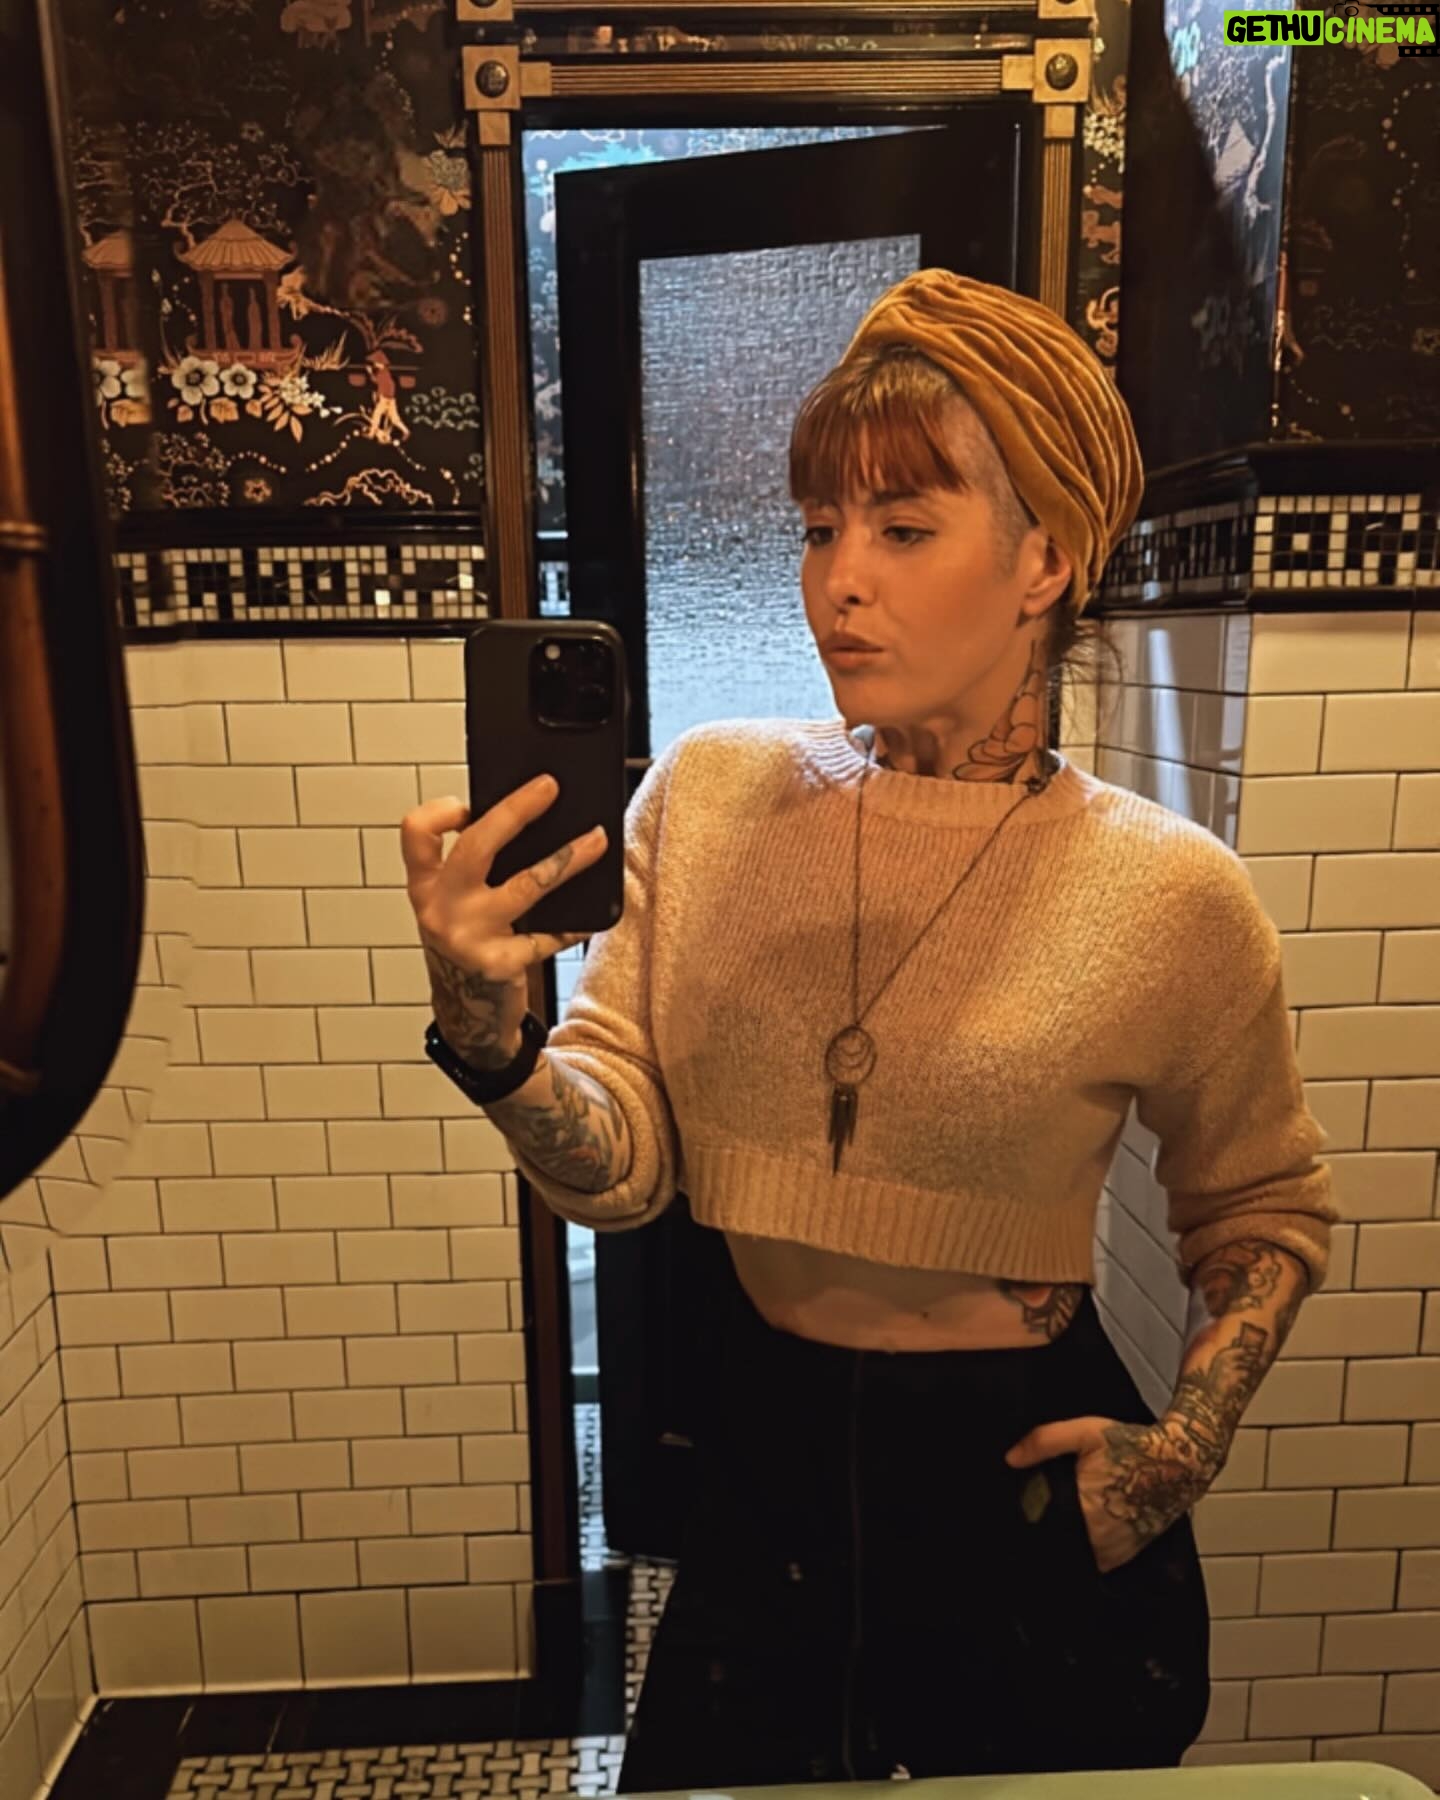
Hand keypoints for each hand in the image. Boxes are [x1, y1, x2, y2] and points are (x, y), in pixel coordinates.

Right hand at [399, 776, 606, 1066]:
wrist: (469, 1013)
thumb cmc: (468, 944)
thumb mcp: (455, 905)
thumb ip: (473, 869)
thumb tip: (526, 819)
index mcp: (425, 886)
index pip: (416, 833)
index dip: (442, 810)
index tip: (470, 803)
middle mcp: (440, 909)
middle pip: (476, 847)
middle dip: (516, 810)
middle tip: (549, 787)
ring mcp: (469, 937)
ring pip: (525, 885)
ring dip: (567, 859)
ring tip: (597, 839)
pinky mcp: (500, 964)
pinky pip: (548, 934)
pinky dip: (576, 922)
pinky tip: (595, 914)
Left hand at [1005, 1414, 1211, 1574]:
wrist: (1179, 1462)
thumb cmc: (1133, 1445)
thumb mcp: (1085, 1432)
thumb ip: (1045, 1442)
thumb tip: (1010, 1459)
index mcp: (1086, 1513)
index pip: (1045, 1533)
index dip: (1030, 1525)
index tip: (1019, 1516)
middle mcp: (1100, 1540)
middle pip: (1059, 1546)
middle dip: (1046, 1532)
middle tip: (1038, 1512)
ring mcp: (1116, 1552)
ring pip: (1078, 1556)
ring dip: (1067, 1542)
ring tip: (1061, 1518)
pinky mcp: (1127, 1554)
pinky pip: (1096, 1559)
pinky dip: (1087, 1546)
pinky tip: (1083, 1525)